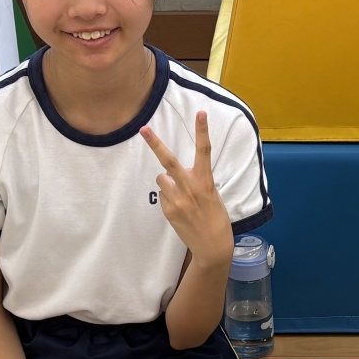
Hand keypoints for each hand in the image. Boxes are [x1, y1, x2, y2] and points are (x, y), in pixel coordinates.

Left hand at [141, 112, 232, 268]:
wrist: (213, 245)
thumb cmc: (215, 217)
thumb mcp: (212, 194)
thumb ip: (195, 180)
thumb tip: (173, 173)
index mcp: (205, 180)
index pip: (205, 150)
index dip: (202, 130)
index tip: (200, 113)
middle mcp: (191, 187)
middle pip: (169, 160)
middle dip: (155, 143)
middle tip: (143, 128)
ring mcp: (178, 200)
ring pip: (162, 179)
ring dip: (167, 183)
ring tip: (181, 196)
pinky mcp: (169, 211)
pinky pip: (162, 196)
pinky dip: (168, 198)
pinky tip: (180, 209)